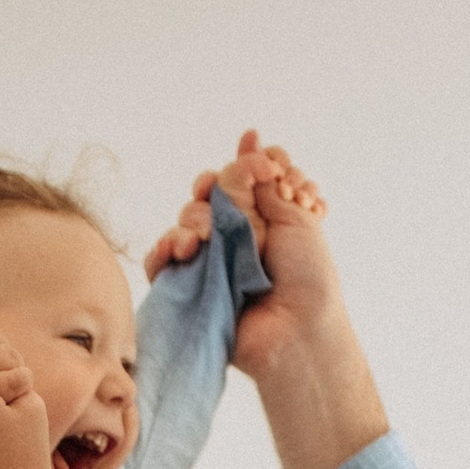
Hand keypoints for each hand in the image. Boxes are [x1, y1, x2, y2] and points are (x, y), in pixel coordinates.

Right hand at [143, 126, 327, 278]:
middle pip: (205, 197)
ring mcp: (209, 265)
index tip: (258, 164)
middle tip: (222, 197)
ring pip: (184, 224)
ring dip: (191, 221)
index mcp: (258, 220)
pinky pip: (161, 265)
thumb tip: (251, 138)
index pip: (235, 180)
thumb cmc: (308, 278)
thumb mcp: (295, 216)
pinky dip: (163, 252)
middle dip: (211, 188)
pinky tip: (181, 251)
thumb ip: (265, 181)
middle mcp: (232, 239)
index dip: (239, 167)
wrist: (299, 330)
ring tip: (205, 239)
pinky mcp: (189, 292)